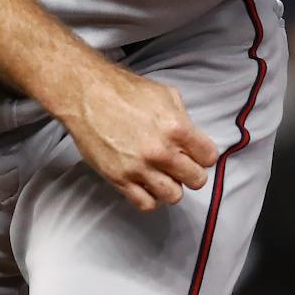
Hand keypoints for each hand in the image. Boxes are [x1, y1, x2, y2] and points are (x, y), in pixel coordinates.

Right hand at [57, 59, 220, 211]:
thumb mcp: (164, 94)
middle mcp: (161, 151)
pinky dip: (150, 198)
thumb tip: (192, 137)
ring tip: (163, 175)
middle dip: (191, 172)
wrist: (86, 94)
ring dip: (172, 186)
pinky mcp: (119, 179)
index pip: (209, 157)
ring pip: (174, 196)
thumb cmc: (122, 90)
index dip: (203, 154)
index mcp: (176, 127)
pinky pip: (146, 204)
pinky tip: (147, 184)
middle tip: (181, 164)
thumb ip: (183, 118)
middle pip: (196, 180)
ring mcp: (139, 168)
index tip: (196, 153)